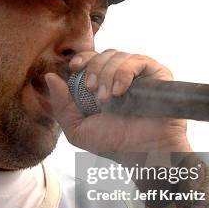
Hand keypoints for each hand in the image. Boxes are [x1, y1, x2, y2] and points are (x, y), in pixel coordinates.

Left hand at [45, 50, 190, 153]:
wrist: (142, 153)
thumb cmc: (112, 143)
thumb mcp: (77, 129)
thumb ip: (61, 105)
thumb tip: (50, 76)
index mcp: (103, 83)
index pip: (91, 58)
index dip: (82, 57)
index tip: (74, 67)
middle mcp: (121, 75)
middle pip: (103, 54)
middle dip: (93, 70)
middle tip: (92, 91)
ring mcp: (140, 74)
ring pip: (118, 56)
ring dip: (107, 75)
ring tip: (107, 99)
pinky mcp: (157, 74)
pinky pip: (138, 61)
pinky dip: (124, 73)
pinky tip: (120, 92)